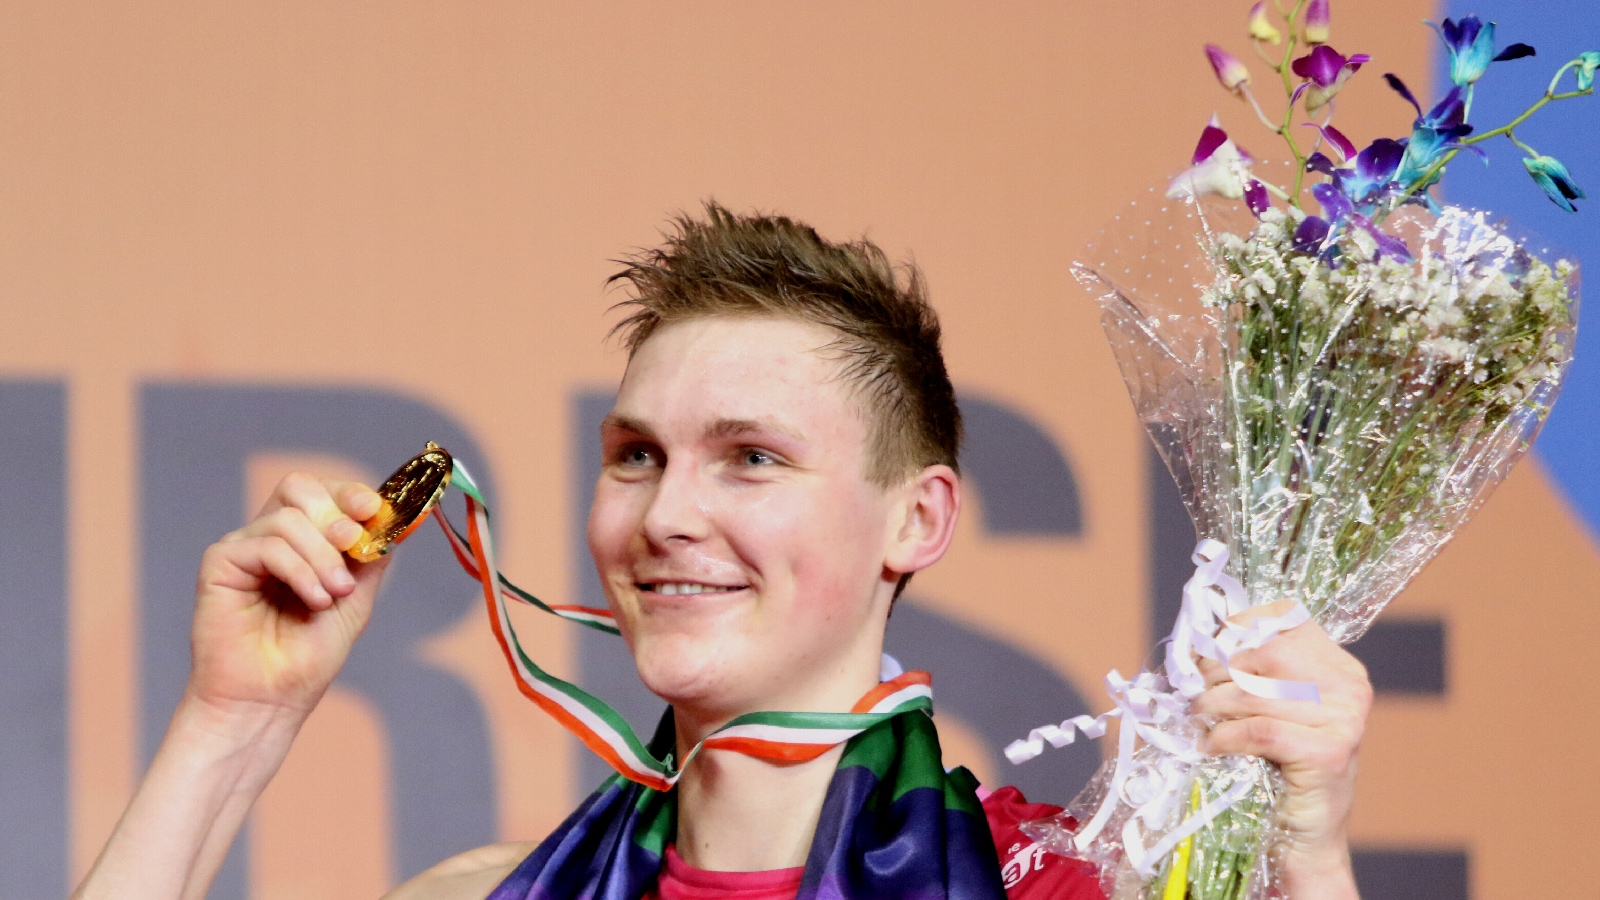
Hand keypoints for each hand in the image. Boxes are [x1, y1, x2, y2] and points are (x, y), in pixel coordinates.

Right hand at [188, 472, 389, 720]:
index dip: (349, 493)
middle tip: (352, 544)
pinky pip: (267, 545)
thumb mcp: (356, 599)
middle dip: (334, 512)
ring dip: (322, 556)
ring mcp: (243, 549)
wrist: (271, 699)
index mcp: (301, 542)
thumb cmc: (308, 657)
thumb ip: (370, 556)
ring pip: (288, 518)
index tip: (373, 509)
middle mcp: (269, 538)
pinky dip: (299, 570)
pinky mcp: (220, 564)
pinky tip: (313, 600)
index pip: (322, 493)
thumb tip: (390, 515)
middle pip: (298, 487)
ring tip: (332, 595)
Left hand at [1190, 599, 1371, 898]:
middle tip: (1192, 694)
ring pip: (1254, 692)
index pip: (1283, 618)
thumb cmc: (1278, 769)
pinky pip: (1258, 729)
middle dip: (1214, 671)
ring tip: (1198, 720)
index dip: (1234, 628)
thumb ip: (1250, 671)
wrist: (1305, 840)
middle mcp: (1350, 686)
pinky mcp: (1330, 753)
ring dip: (1211, 706)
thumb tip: (1196, 640)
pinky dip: (1224, 736)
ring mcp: (1346, 720)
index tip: (1204, 650)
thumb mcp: (1269, 708)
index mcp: (1339, 666)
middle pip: (1263, 653)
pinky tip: (1214, 746)